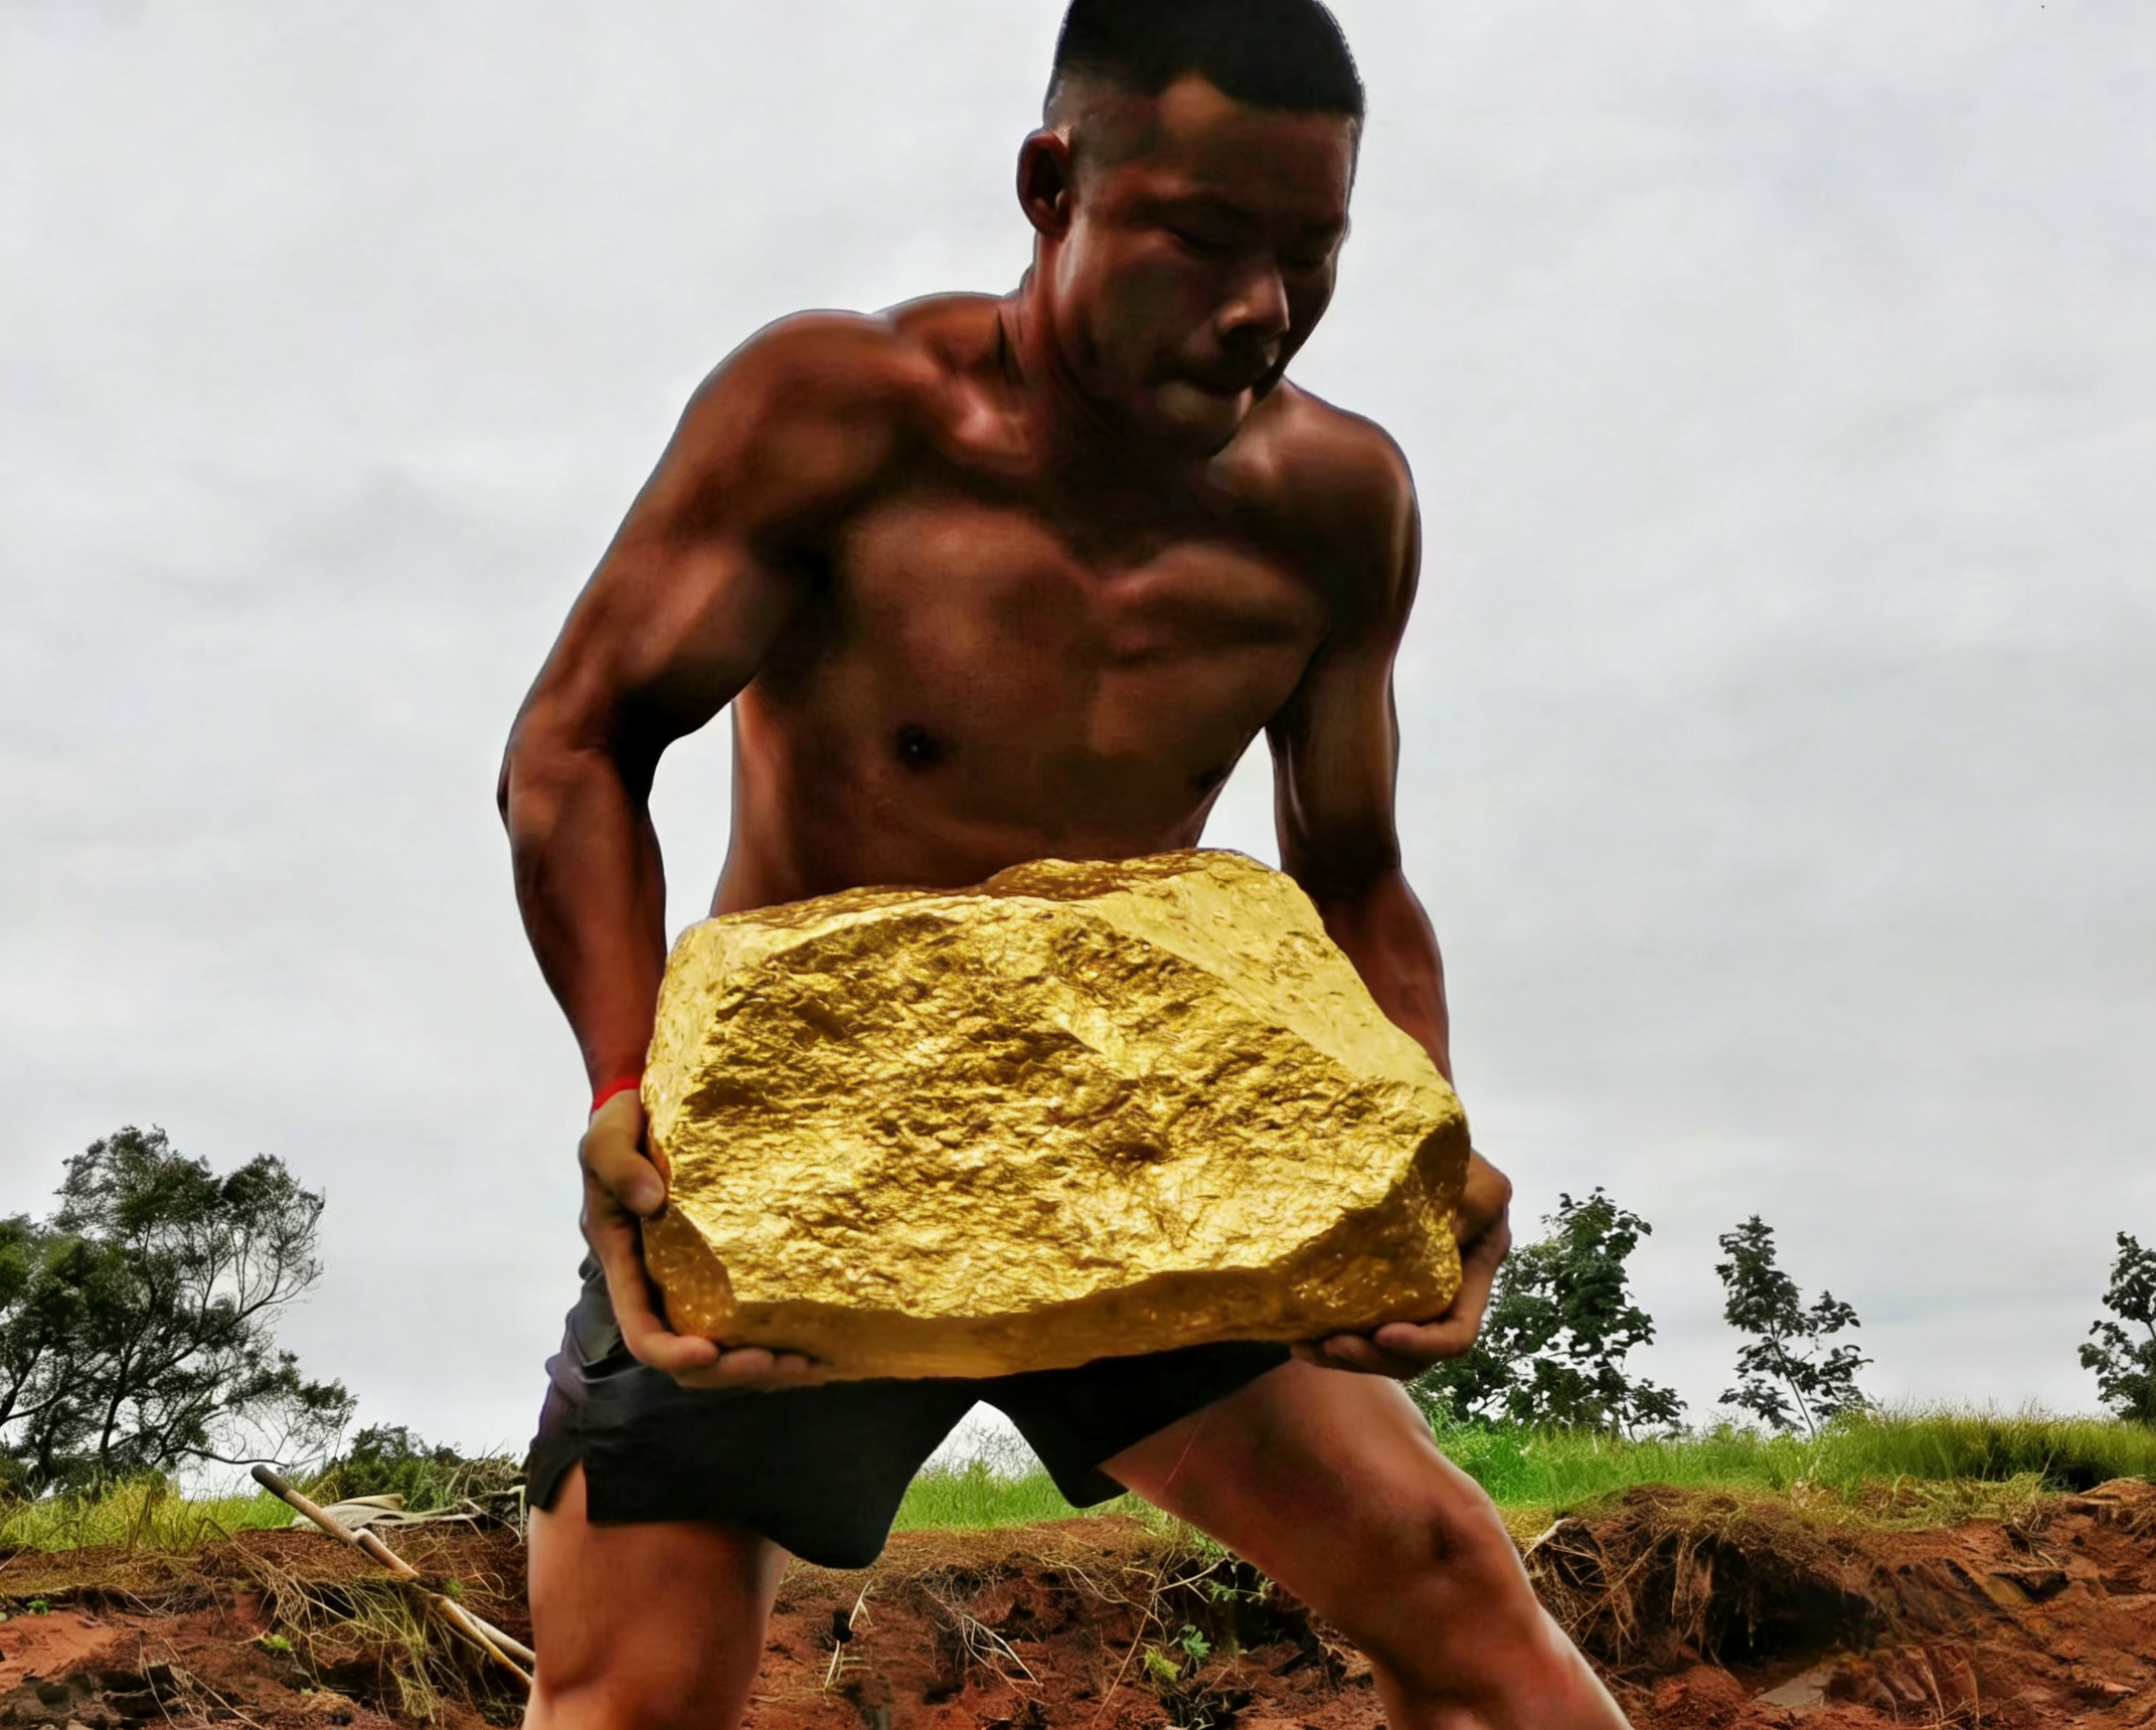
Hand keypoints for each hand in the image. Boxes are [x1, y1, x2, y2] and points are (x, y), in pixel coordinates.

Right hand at [579, 1090, 820, 1389]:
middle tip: (782, 1364)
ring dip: (761, 1367)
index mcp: (625, 1265)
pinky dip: (776, 1340)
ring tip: (810, 1363)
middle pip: (688, 1359)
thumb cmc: (623, 1123)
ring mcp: (690, 1282)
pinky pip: (745, 1320)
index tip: (710, 1351)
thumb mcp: (607, 1135)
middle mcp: (657, 1286)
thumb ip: (618, 1163)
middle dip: (731, 1371)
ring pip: (721, 1350)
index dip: (672, 1352)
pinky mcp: (722, 1270)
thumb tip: (652, 1200)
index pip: (642, 1332)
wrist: (647, 1108)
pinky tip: (817, 1343)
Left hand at [1295, 1147, 1512, 1378]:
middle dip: (1373, 1359)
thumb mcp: (1477, 1176)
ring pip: (1380, 1350)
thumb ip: (1473, 1205)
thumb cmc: (1451, 1151)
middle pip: (1415, 1356)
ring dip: (1343, 1357)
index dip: (1424, 1343)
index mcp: (1475, 1275)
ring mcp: (1408, 1294)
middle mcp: (1445, 1294)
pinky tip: (1298, 1333)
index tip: (1383, 1334)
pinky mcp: (1375, 1286)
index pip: (1458, 1333)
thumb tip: (1444, 1241)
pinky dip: (1328, 1336)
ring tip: (1303, 1347)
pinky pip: (1356, 1324)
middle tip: (1331, 1344)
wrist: (1413, 1130)